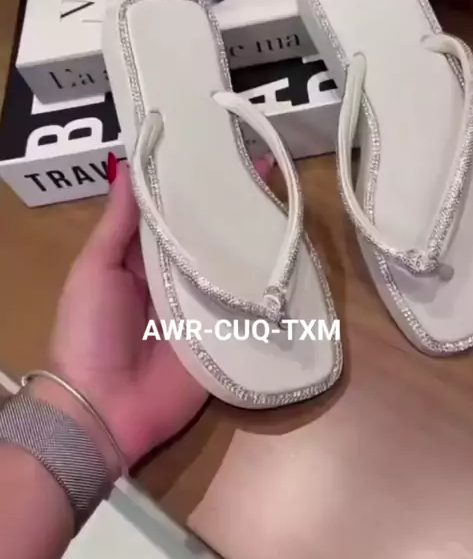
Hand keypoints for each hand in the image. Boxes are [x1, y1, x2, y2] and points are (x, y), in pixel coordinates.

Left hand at [44, 154, 273, 474]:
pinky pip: (249, 309)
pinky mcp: (226, 339)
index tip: (225, 149)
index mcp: (146, 258)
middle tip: (271, 170)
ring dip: (260, 242)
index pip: (178, 212)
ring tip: (290, 205)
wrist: (103, 409)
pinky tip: (298, 262)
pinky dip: (272, 290)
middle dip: (238, 207)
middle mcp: (179, 278)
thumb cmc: (89, 330)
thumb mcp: (95, 268)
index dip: (199, 184)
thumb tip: (130, 168)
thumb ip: (118, 223)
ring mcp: (206, 308)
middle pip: (213, 237)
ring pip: (236, 268)